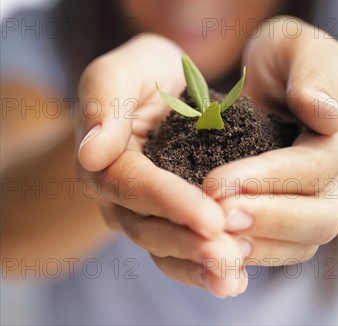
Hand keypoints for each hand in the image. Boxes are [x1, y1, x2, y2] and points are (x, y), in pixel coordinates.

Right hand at [76, 33, 247, 297]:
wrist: (159, 84)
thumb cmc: (141, 72)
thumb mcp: (121, 71)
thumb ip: (103, 102)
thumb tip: (90, 153)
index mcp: (103, 158)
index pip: (135, 185)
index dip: (171, 203)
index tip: (211, 218)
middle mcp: (117, 193)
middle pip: (148, 226)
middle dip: (188, 243)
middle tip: (228, 256)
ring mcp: (141, 209)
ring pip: (164, 246)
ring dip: (197, 265)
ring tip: (234, 277)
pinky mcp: (168, 216)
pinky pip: (179, 248)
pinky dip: (202, 267)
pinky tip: (234, 278)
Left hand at [203, 17, 337, 267]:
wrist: (286, 75)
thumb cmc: (290, 54)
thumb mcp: (299, 43)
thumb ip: (314, 71)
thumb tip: (323, 114)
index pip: (320, 163)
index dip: (271, 177)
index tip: (217, 182)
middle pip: (322, 213)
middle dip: (268, 218)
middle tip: (215, 217)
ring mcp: (327, 191)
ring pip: (308, 238)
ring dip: (260, 242)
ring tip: (214, 239)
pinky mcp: (301, 205)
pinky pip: (289, 243)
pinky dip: (257, 249)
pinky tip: (220, 247)